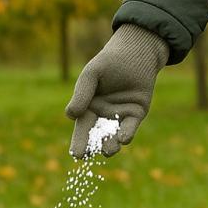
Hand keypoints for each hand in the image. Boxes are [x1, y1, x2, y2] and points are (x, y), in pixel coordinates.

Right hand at [66, 24, 169, 157]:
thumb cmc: (109, 62)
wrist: (135, 52)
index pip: (82, 129)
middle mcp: (103, 115)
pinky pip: (130, 127)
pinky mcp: (136, 113)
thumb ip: (82, 94)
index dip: (79, 142)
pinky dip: (127, 134)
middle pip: (96, 137)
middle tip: (88, 155)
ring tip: (108, 150)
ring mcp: (120, 116)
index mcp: (88, 108)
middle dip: (92, 147)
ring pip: (114, 136)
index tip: (76, 154)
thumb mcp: (91, 75)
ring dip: (111, 145)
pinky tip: (124, 139)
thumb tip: (70, 115)